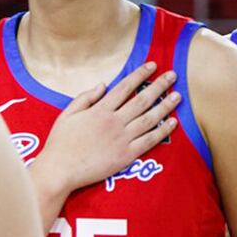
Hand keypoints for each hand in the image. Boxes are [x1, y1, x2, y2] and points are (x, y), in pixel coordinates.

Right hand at [33, 62, 179, 195]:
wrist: (59, 171)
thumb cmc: (60, 143)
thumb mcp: (67, 114)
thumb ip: (85, 97)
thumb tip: (103, 84)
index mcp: (100, 110)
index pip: (125, 87)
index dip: (140, 75)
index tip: (152, 65)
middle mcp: (114, 122)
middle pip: (142, 100)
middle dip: (159, 86)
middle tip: (173, 75)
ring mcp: (122, 139)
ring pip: (149, 119)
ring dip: (165, 106)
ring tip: (178, 96)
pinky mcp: (126, 156)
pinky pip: (149, 141)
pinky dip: (162, 131)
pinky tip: (173, 123)